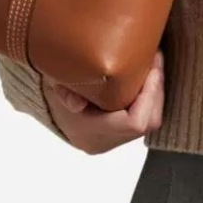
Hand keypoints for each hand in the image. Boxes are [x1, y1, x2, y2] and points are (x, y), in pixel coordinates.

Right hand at [41, 50, 164, 154]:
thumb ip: (65, 91)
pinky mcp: (119, 134)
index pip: (134, 122)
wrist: (45, 103)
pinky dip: (149, 98)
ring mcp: (112, 141)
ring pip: (150, 121)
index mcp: (90, 134)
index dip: (149, 95)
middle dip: (157, 90)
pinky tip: (146, 78)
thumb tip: (78, 104)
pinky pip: (145, 118)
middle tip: (155, 61)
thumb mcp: (55, 83)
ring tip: (153, 65)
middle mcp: (103, 142)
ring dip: (156, 93)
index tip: (151, 69)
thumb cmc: (51, 89)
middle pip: (148, 122)